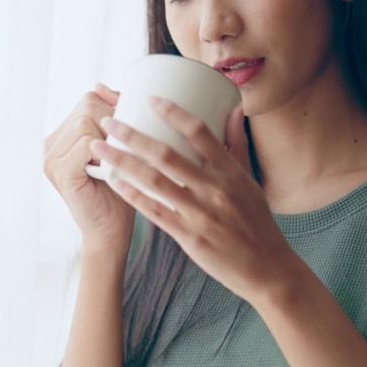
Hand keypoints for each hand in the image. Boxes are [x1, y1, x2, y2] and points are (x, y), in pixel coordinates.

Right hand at [43, 83, 135, 254]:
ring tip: (113, 164)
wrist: (112, 231)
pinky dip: (104, 154)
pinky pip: (86, 143)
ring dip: (111, 141)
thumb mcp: (117, 146)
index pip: (88, 100)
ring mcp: (51, 158)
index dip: (113, 109)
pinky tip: (107, 171)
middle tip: (121, 152)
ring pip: (87, 123)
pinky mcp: (59, 171)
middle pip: (88, 107)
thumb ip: (110, 116)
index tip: (126, 132)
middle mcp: (50, 145)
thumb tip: (99, 85)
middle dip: (113, 124)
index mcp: (62, 136)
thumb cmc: (120, 190)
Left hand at [91, 97, 299, 301]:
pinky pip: (154, 211)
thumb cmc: (256, 222)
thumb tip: (234, 108)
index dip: (173, 112)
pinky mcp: (189, 236)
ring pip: (154, 181)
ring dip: (122, 161)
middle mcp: (214, 189)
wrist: (267, 268)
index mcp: (230, 172)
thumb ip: (237, 144)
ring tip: (99, 148)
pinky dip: (132, 195)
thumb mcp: (249, 180)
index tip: (150, 98)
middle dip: (132, 135)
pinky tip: (114, 181)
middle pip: (166, 154)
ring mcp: (200, 213)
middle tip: (108, 121)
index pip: (199, 132)